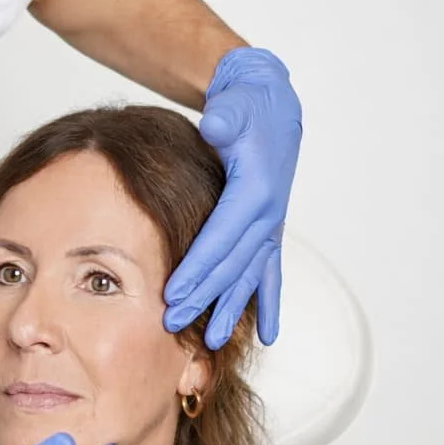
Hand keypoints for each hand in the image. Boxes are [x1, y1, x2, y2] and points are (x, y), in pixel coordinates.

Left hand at [164, 47, 302, 348]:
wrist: (269, 103)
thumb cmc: (245, 104)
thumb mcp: (235, 103)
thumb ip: (226, 115)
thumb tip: (215, 123)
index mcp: (254, 188)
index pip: (220, 236)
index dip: (198, 267)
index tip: (172, 293)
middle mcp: (266, 213)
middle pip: (231, 264)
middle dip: (202, 297)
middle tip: (172, 324)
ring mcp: (269, 225)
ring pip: (250, 275)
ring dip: (231, 309)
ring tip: (212, 341)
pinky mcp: (268, 230)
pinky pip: (271, 273)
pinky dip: (270, 304)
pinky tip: (270, 336)